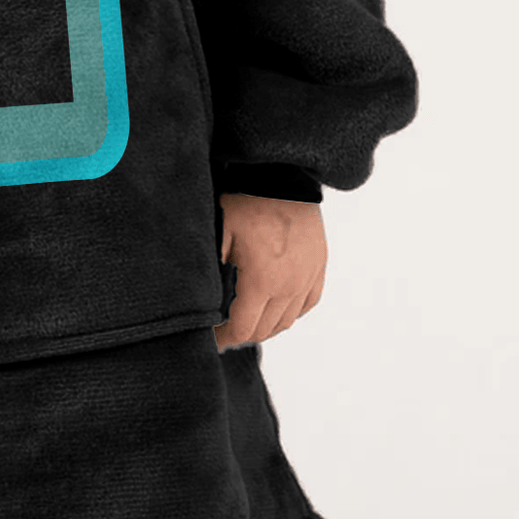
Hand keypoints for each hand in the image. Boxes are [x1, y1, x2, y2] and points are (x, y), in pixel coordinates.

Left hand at [214, 191, 325, 347]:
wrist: (283, 177)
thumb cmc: (247, 202)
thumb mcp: (219, 234)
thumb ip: (211, 271)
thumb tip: (200, 300)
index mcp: (262, 281)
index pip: (243, 329)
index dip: (224, 339)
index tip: (211, 340)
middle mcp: (289, 286)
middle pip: (264, 330)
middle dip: (242, 334)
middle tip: (224, 329)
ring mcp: (307, 278)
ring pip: (287, 321)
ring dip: (265, 326)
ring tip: (247, 320)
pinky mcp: (318, 267)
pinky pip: (307, 303)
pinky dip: (290, 312)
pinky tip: (275, 308)